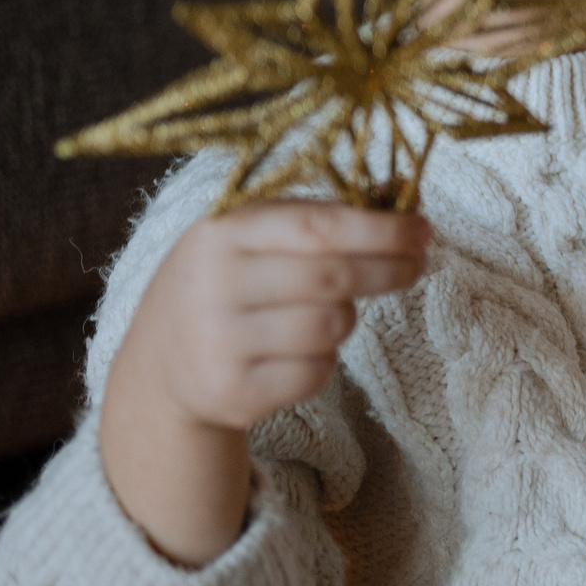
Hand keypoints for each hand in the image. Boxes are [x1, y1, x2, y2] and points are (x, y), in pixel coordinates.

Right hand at [100, 201, 428, 564]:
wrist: (161, 364)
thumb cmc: (230, 280)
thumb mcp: (258, 233)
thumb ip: (327, 212)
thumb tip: (404, 192)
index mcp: (222, 232)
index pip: (318, 227)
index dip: (381, 230)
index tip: (423, 230)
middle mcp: (213, 286)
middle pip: (334, 279)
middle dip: (389, 270)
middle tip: (416, 265)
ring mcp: (217, 344)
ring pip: (331, 327)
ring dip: (346, 318)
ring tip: (325, 311)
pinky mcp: (231, 393)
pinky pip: (316, 373)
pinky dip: (324, 361)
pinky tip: (296, 351)